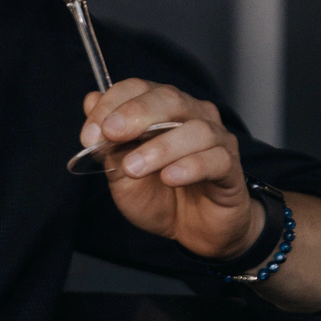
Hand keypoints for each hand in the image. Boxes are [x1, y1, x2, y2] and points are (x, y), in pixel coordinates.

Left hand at [80, 79, 261, 260]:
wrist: (194, 232)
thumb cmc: (160, 196)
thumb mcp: (122, 174)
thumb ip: (108, 142)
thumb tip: (90, 100)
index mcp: (163, 109)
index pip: (138, 88)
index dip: (112, 105)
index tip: (90, 134)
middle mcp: (192, 115)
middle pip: (169, 98)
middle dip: (137, 113)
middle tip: (112, 134)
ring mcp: (216, 139)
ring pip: (195, 129)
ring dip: (160, 147)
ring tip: (134, 168)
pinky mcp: (231, 168)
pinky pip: (216, 159)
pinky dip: (191, 166)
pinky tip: (170, 177)